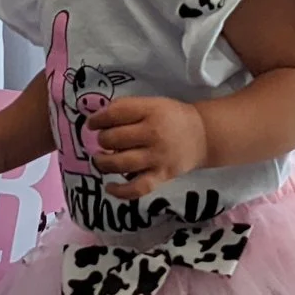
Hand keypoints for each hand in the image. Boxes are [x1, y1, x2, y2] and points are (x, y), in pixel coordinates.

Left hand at [87, 96, 208, 200]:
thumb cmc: (172, 118)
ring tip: (100, 160)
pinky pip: (137, 188)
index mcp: (150, 111)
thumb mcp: (152, 103)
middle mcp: (153, 134)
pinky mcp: (161, 176)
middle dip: (102, 140)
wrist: (203, 136)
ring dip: (103, 163)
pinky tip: (109, 187)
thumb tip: (98, 119)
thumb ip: (127, 108)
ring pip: (121, 163)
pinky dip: (120, 191)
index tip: (92, 124)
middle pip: (114, 139)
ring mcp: (157, 157)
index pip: (115, 113)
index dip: (97, 119)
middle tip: (103, 141)